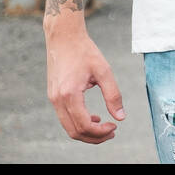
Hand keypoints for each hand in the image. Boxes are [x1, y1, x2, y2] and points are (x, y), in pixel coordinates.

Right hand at [45, 19, 125, 143]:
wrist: (63, 37)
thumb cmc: (84, 51)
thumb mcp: (104, 70)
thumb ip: (113, 95)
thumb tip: (121, 117)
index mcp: (70, 94)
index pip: (84, 125)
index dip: (100, 132)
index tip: (115, 126)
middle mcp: (58, 100)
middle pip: (74, 132)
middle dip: (94, 137)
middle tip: (112, 132)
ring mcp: (53, 99)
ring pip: (68, 127)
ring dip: (86, 132)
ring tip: (104, 126)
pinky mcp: (53, 96)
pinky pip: (65, 117)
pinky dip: (79, 122)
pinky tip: (93, 117)